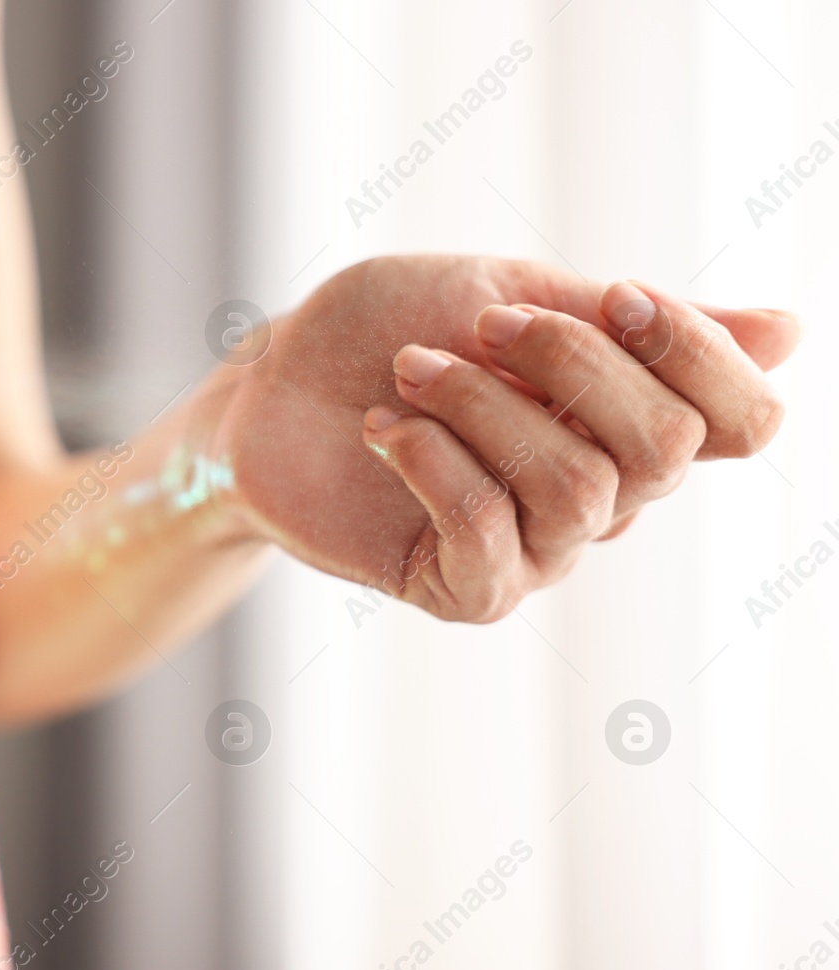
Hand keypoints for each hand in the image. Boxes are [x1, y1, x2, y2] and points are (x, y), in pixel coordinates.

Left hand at [215, 255, 798, 619]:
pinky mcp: (464, 587)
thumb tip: (791, 332)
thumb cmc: (384, 330)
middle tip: (475, 326)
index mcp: (626, 416)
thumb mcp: (507, 295)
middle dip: (570, 367)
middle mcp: (602, 494)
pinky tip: (381, 429)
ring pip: (576, 491)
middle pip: (664, 451)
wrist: (269, 385)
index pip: (744, 421)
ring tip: (406, 372)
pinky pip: (488, 537)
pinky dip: (432, 464)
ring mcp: (536, 550)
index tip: (616, 297)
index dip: (701, 358)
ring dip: (480, 409)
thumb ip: (626, 320)